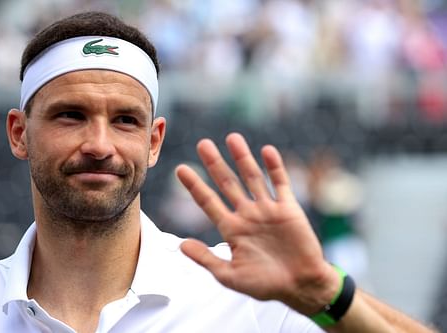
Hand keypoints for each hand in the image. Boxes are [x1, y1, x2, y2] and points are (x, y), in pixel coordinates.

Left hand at [175, 133, 339, 314]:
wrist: (300, 286)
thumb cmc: (265, 284)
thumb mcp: (230, 275)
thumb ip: (206, 259)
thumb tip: (181, 245)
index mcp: (231, 228)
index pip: (208, 202)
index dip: (195, 186)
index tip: (181, 169)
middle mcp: (247, 214)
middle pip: (227, 183)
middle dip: (215, 164)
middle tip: (202, 144)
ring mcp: (267, 209)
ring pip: (252, 177)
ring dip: (243, 158)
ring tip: (232, 138)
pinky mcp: (288, 208)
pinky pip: (281, 183)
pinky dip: (275, 167)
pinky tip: (266, 150)